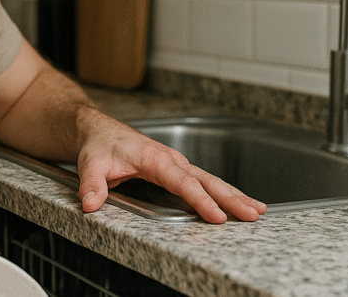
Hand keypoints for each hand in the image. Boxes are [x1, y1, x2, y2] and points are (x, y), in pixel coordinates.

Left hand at [74, 112, 266, 223]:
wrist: (99, 130)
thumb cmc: (99, 145)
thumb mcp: (90, 164)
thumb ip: (92, 185)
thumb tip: (91, 203)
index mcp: (154, 158)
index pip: (182, 182)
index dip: (200, 200)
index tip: (216, 216)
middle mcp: (170, 159)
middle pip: (206, 180)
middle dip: (231, 197)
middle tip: (253, 213)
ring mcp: (176, 164)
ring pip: (210, 179)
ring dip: (234, 195)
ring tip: (258, 210)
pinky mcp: (176, 169)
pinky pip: (203, 181)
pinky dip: (223, 192)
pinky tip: (238, 203)